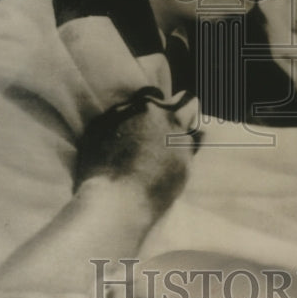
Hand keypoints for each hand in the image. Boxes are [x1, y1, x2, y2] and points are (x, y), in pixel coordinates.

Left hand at [75, 90, 196, 216]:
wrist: (114, 201)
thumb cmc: (155, 189)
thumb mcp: (184, 167)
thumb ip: (191, 143)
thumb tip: (198, 132)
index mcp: (172, 117)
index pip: (188, 100)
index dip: (187, 114)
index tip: (183, 127)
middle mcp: (145, 108)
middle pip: (156, 96)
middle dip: (158, 110)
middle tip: (154, 135)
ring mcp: (119, 114)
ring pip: (131, 106)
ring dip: (134, 118)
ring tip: (131, 144)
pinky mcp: (98, 124)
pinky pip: (110, 119)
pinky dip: (114, 130)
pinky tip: (114, 151)